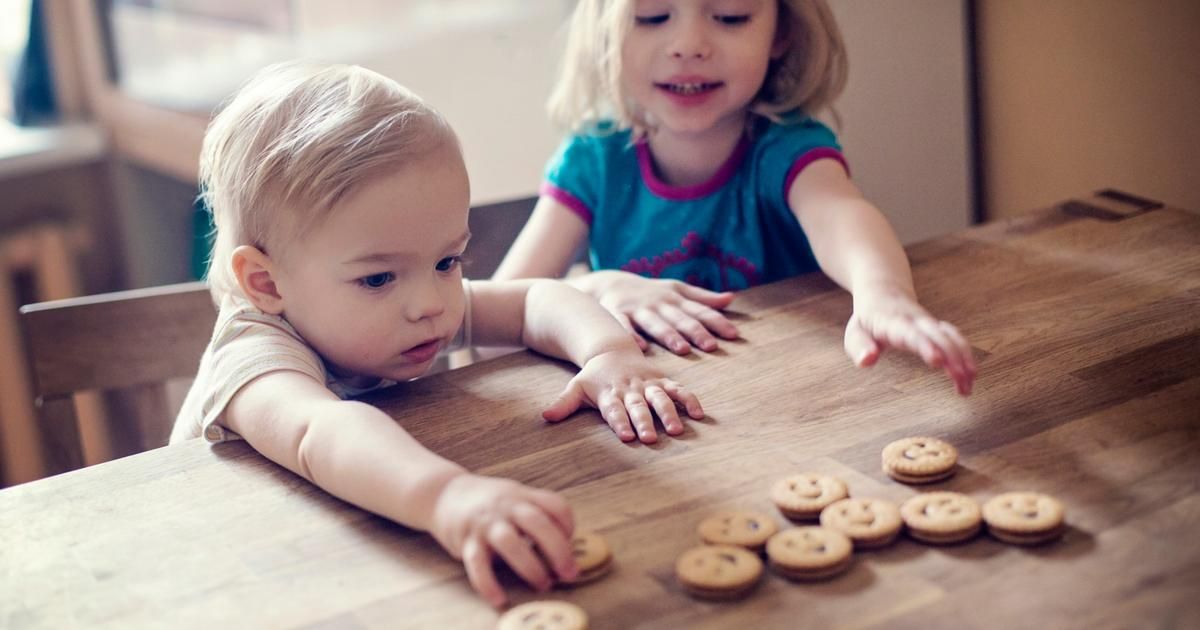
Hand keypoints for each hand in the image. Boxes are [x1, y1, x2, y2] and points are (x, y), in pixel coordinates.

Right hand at [430, 474, 576, 607]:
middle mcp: (506, 506)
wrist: (443, 493)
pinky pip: (478, 565)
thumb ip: (535, 514)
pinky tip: (499, 598)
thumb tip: (564, 546)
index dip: (569, 525)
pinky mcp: (465, 541)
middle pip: (538, 523)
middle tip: (570, 573)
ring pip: (510, 543)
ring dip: (531, 567)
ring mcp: (485, 523)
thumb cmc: (488, 502)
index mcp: (522, 495)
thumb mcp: (514, 497)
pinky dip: (488, 584)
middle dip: (559, 551)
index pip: (555, 505)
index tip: (571, 542)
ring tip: (543, 585)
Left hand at [542, 348, 704, 442]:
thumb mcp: (576, 387)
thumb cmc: (593, 376)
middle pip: (637, 407)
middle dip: (644, 421)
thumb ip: (564, 403)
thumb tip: (546, 418)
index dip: (620, 422)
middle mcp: (630, 389)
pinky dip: (689, 400)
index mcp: (609, 393)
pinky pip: (678, 389)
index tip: (627, 436)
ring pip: (660, 398)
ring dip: (668, 413)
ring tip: (675, 430)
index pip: (614, 410)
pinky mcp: (662, 381)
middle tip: (649, 438)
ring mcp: (648, 385)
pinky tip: (699, 414)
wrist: (610, 348)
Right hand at [575, 270, 738, 354]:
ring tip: (682, 348)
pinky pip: (624, 326)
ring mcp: (637, 309)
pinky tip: (640, 347)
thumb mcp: (676, 289)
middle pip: (680, 319)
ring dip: (669, 335)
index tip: (734, 335)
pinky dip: (631, 335)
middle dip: (696, 332)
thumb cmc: (650, 291)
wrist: (609, 282)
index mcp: (675, 299)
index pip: (700, 311)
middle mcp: (659, 304)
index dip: (717, 322)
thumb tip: (730, 298)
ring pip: (655, 324)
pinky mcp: (616, 314)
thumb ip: (702, 298)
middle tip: (711, 345)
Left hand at [844, 284, 975, 394]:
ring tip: (968, 387)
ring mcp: (930, 324)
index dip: (926, 346)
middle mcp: (917, 321)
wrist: (884, 292)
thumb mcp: (855, 332)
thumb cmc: (867, 319)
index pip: (912, 334)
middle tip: (962, 383)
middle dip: (953, 357)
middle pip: (939, 336)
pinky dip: (966, 356)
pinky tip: (970, 377)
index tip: (938, 361)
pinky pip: (956, 339)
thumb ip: (859, 347)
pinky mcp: (938, 328)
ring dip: (964, 359)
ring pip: (952, 337)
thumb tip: (867, 361)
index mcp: (894, 322)